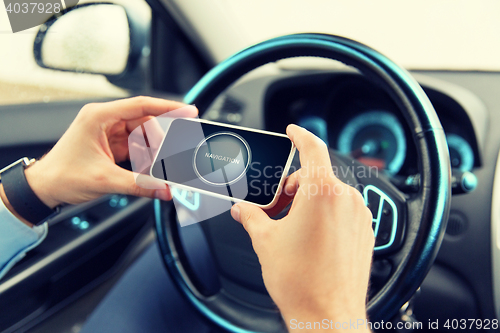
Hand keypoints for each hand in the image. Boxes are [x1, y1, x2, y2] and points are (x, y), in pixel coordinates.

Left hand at [23, 96, 195, 209]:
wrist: (43, 188)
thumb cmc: (62, 176)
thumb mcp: (105, 180)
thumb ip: (139, 185)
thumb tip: (164, 189)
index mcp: (99, 117)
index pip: (141, 105)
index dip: (168, 107)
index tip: (188, 110)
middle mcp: (104, 120)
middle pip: (145, 123)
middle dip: (158, 142)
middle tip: (169, 158)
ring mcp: (107, 132)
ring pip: (142, 136)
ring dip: (151, 152)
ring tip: (154, 169)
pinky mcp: (110, 144)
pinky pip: (135, 147)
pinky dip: (143, 158)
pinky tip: (146, 170)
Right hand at [231, 124, 374, 329]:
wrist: (327, 316)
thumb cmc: (302, 282)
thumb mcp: (266, 241)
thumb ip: (252, 217)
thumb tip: (243, 210)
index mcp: (322, 193)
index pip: (312, 148)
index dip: (300, 135)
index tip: (293, 131)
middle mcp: (345, 200)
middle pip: (316, 176)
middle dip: (293, 187)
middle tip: (275, 208)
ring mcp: (359, 216)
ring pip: (329, 194)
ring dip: (309, 202)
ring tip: (291, 228)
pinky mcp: (365, 232)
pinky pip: (342, 211)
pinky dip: (325, 214)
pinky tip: (310, 237)